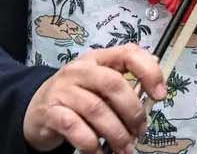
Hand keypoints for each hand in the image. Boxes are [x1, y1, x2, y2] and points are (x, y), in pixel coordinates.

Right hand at [22, 45, 166, 153]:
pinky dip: (91, 143)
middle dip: (133, 111)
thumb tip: (155, 88)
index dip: (149, 71)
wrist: (36, 110)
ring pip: (96, 109)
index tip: (159, 95)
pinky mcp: (50, 112)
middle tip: (139, 131)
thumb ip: (124, 84)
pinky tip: (98, 151)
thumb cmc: (76, 98)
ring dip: (116, 133)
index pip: (128, 53)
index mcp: (97, 60)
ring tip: (124, 148)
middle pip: (113, 83)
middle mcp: (79, 70)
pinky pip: (75, 127)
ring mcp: (63, 90)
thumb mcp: (99, 85)